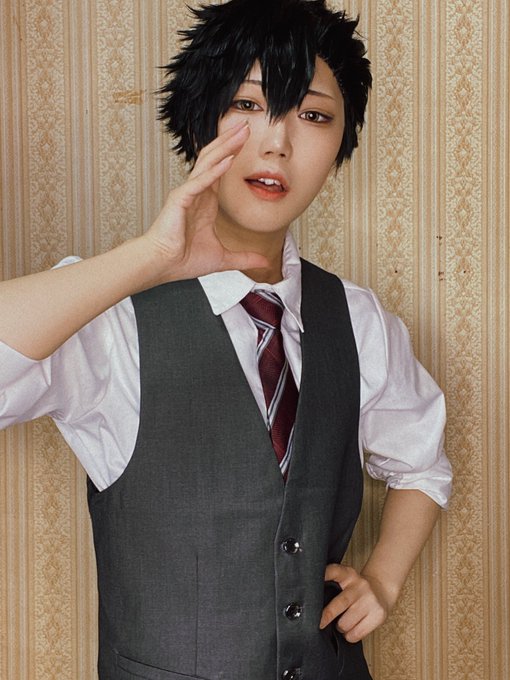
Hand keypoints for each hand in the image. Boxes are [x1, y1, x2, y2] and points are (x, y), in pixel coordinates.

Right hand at [141, 120, 268, 284]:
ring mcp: (187, 193)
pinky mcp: (180, 199)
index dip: (233, 153)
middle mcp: (196, 193)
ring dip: (225, 146)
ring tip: (240, 132)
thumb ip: (244, 258)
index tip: (246, 140)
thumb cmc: (184, 260)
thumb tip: (263, 263)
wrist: (163, 266)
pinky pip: (200, 181)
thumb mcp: (223, 259)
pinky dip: (215, 170)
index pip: (221, 170)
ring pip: (208, 163)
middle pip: (215, 159)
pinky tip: (228, 159)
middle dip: (231, 141)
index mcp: (205, 202)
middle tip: (246, 125)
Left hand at [319, 564, 395, 642]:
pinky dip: (350, 635)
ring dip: (340, 627)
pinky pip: (356, 634)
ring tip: (342, 623)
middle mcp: (359, 585)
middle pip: (340, 603)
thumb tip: (312, 605)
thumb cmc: (355, 589)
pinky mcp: (378, 615)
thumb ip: (330, 585)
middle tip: (318, 623)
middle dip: (327, 616)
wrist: (380, 590)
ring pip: (346, 623)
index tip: (312, 582)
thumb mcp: (344, 579)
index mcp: (347, 574)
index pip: (333, 571)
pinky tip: (352, 628)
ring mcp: (370, 600)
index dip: (323, 576)